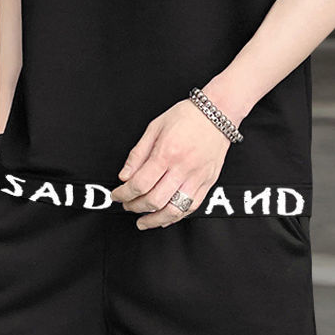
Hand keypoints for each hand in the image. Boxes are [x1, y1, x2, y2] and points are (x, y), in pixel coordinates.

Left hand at [110, 98, 232, 228]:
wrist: (218, 113)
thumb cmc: (186, 116)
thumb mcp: (154, 127)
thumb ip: (138, 154)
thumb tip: (124, 177)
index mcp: (166, 153)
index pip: (139, 184)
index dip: (123, 194)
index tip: (117, 195)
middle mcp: (183, 168)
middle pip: (154, 200)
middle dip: (135, 207)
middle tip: (127, 205)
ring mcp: (197, 178)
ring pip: (174, 210)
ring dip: (154, 220)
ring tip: (143, 221)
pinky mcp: (208, 182)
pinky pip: (191, 207)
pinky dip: (175, 217)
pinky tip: (164, 217)